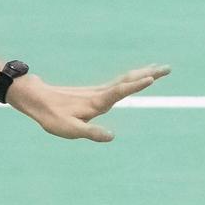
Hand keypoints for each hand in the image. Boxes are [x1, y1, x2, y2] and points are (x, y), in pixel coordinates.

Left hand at [7, 65, 170, 141]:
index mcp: (97, 102)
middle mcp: (100, 94)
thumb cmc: (52, 117)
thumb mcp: (70, 130)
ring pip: (124, 79)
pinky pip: (118, 83)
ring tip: (158, 69)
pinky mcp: (93, 92)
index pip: (120, 91)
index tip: (151, 78)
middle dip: (149, 74)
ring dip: (143, 74)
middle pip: (128, 80)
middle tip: (168, 68)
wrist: (36, 99)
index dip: (135, 85)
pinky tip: (134, 78)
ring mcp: (97, 91)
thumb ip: (91, 133)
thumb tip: (112, 136)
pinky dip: (131, 78)